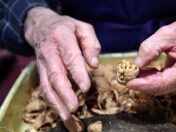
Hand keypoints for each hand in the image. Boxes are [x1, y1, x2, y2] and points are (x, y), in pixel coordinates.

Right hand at [24, 7, 100, 130]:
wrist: (42, 26)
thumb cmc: (67, 27)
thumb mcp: (83, 28)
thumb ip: (91, 44)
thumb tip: (94, 65)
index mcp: (62, 37)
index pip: (70, 57)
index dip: (77, 74)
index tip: (86, 88)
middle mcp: (49, 51)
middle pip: (56, 75)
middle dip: (65, 93)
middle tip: (75, 107)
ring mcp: (42, 63)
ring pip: (47, 85)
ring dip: (56, 102)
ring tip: (67, 117)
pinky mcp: (40, 71)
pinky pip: (44, 87)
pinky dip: (51, 101)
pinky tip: (60, 111)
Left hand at [127, 9, 175, 95]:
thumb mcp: (165, 34)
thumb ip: (150, 49)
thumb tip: (135, 65)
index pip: (163, 82)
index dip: (144, 84)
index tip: (128, 82)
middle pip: (160, 87)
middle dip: (141, 84)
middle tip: (123, 78)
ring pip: (159, 87)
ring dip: (143, 82)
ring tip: (128, 74)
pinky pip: (161, 83)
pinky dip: (149, 79)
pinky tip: (138, 72)